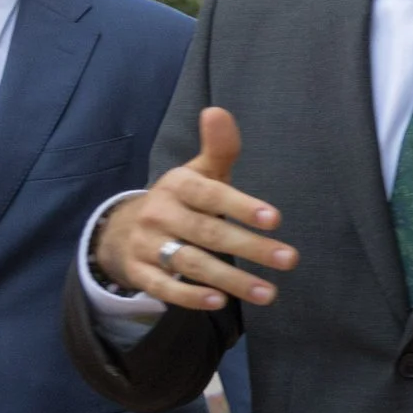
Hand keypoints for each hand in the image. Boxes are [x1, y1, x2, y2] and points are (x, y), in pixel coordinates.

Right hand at [95, 108, 294, 309]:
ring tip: (269, 293)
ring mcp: (147, 244)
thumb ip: (218, 148)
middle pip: (208, 233)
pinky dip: (189, 296)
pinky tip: (220, 302)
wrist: (123, 227)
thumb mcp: (199, 172)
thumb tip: (218, 111)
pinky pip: (163, 287)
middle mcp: (160, 214)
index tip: (275, 219)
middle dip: (251, 248)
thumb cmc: (181, 199)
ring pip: (191, 263)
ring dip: (231, 279)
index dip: (241, 206)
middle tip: (290, 260)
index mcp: (178, 186)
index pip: (211, 195)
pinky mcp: (139, 273)